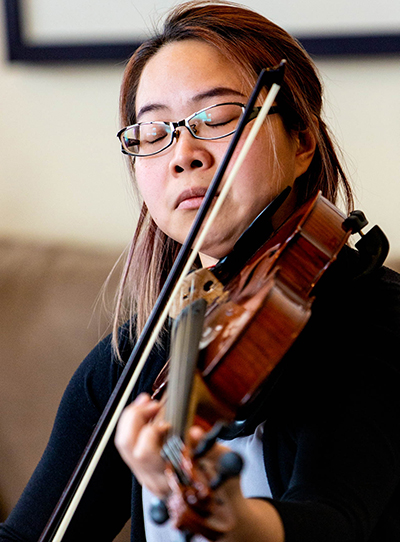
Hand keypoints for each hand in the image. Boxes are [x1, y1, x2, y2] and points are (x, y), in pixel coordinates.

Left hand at [115, 395, 283, 541]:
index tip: (167, 417)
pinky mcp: (143, 469)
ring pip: (124, 445)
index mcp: (172, 480)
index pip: (148, 454)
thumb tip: (194, 432)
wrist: (219, 512)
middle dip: (137, 418)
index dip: (153, 431)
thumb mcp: (224, 465)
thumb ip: (209, 449)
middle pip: (129, 447)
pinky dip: (132, 424)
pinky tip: (144, 410)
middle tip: (152, 403)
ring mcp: (146, 475)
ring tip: (146, 401)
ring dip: (132, 418)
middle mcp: (154, 480)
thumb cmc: (223, 486)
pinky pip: (127, 445)